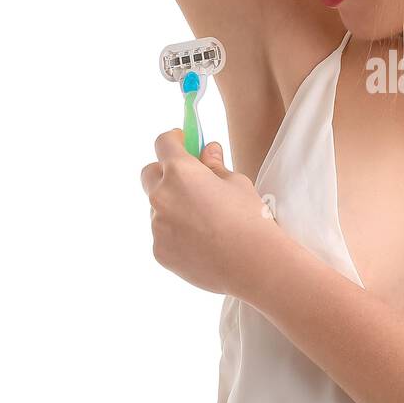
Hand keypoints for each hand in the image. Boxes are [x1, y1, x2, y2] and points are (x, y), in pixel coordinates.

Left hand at [140, 130, 275, 295]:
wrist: (253, 263)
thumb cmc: (250, 218)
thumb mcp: (236, 183)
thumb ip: (215, 166)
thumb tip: (207, 150)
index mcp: (181, 172)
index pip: (163, 143)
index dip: (174, 139)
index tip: (182, 140)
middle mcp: (162, 196)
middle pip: (150, 174)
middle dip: (166, 172)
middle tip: (190, 180)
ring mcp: (157, 226)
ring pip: (158, 207)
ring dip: (173, 206)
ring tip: (205, 221)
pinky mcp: (159, 250)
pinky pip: (163, 234)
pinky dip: (176, 233)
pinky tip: (202, 242)